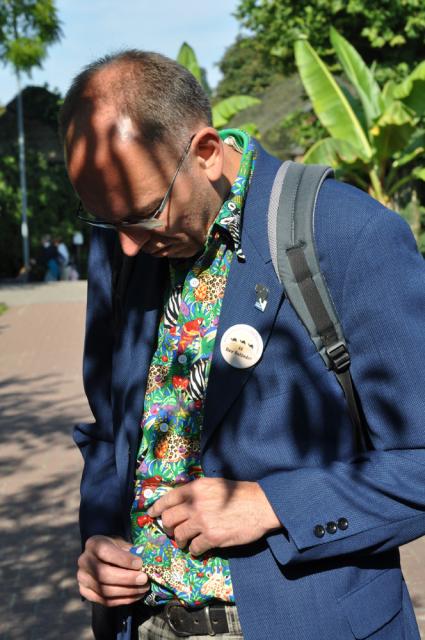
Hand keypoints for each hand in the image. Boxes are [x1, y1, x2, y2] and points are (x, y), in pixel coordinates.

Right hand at [77, 535, 149, 606]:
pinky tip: (136, 595)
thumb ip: (130, 551)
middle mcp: (84, 561)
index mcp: (93, 544)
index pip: (105, 552)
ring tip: (143, 588)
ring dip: (127, 591)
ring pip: (105, 590)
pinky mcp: (85, 593)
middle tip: (144, 579)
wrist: (100, 557)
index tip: (140, 563)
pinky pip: (105, 601)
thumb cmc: (115, 548)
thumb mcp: (121, 543)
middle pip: (103, 574)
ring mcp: (82, 579)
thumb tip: (144, 563)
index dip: (123, 559)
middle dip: (127, 578)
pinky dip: (123, 600)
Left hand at [147, 478, 280, 555]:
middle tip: (173, 531)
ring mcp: (203, 521)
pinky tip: (199, 548)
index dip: (157, 508)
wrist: (260, 506)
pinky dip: (194, 550)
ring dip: (180, 541)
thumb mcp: (215, 485)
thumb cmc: (240, 493)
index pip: (168, 498)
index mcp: (196, 488)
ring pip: (178, 535)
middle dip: (168, 527)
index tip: (152, 514)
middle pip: (169, 519)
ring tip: (185, 542)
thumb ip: (198, 492)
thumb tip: (182, 502)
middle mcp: (196, 504)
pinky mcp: (212, 537)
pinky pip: (194, 548)